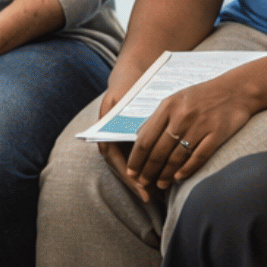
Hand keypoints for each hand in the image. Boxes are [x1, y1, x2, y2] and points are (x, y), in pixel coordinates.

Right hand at [94, 85, 154, 202]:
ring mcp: (121, 138)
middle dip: (135, 182)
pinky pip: (138, 157)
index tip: (138, 184)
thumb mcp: (123, 95)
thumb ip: (120, 111)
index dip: (125, 171)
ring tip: (157, 195)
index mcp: (106, 127)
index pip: (112, 155)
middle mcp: (111, 135)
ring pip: (130, 163)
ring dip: (141, 179)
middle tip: (150, 197)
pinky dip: (148, 168)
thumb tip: (129, 134)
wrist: (135, 70)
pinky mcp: (133, 139)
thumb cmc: (129, 82)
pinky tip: (161, 177)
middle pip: (121, 164)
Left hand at [123, 74, 257, 191]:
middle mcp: (182, 116)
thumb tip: (139, 138)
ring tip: (160, 184)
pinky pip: (198, 157)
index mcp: (168, 106)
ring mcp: (200, 125)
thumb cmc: (202, 96)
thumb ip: (158, 118)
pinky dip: (187, 170)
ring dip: (166, 174)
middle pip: (159, 151)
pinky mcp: (217, 134)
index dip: (136, 159)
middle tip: (143, 183)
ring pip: (177, 157)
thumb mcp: (176, 100)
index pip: (145, 138)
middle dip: (148, 170)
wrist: (236, 90)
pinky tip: (179, 178)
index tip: (131, 172)